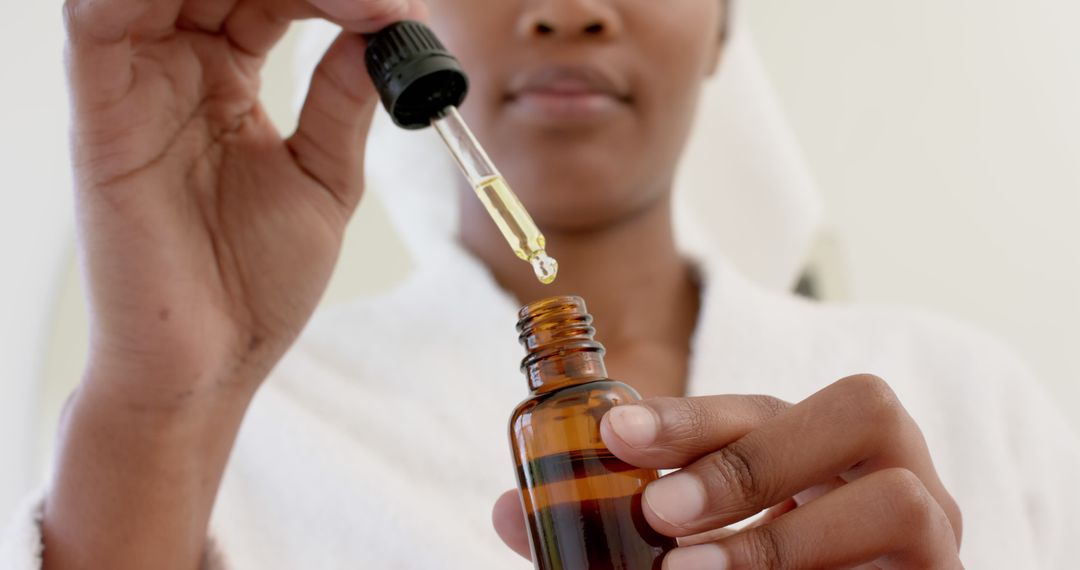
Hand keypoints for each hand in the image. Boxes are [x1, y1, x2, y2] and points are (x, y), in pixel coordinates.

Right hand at [47, 2, 423, 566]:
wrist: (211, 366)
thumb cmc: (256, 284)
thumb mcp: (324, 179)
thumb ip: (343, 100)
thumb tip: (385, 26)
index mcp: (223, 81)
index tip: (402, 11)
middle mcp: (175, 70)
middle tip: (380, 3)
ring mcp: (136, 85)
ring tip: (337, 0)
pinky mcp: (103, 111)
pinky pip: (101, 21)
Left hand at [493, 375, 962, 568]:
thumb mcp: (679, 547)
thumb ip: (607, 529)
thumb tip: (510, 509)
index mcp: (815, 447)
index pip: (763, 404)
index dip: (691, 414)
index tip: (614, 434)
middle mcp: (885, 471)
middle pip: (858, 407)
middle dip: (751, 456)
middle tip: (662, 515)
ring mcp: (932, 528)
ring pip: (899, 493)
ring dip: (783, 536)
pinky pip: (914, 564)